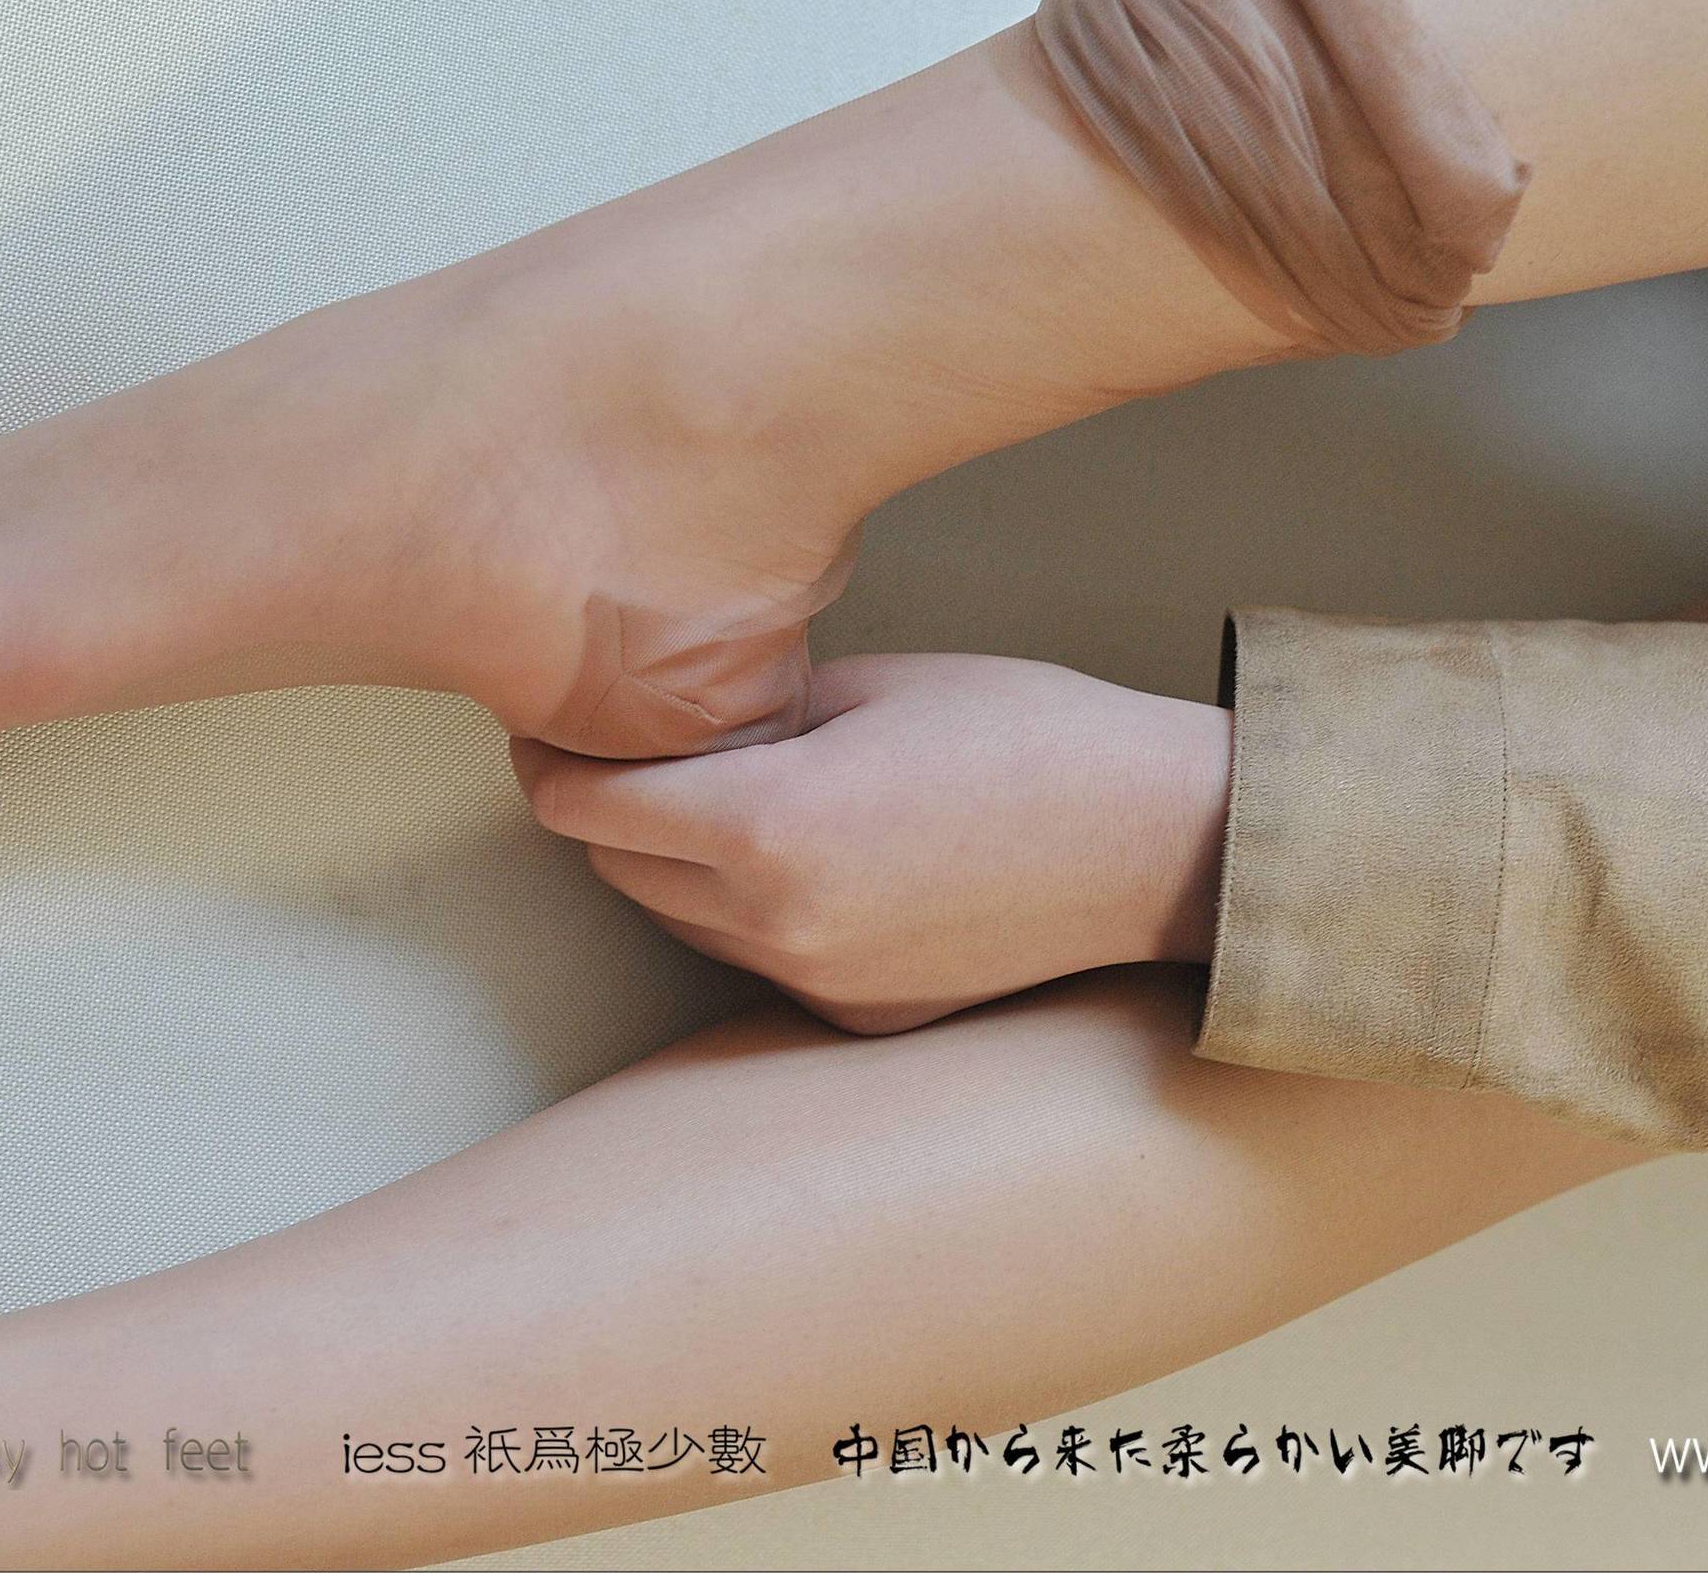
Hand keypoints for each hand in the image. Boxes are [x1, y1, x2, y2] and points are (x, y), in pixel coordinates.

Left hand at [510, 653, 1231, 1033]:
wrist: (1157, 842)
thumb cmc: (1025, 735)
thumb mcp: (874, 687)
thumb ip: (754, 713)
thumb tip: (673, 722)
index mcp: (766, 824)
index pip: (584, 809)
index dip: (551, 766)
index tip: (550, 737)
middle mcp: (776, 924)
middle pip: (618, 871)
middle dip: (611, 811)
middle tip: (635, 753)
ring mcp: (818, 984)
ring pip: (682, 922)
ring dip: (678, 867)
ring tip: (735, 798)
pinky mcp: (859, 1019)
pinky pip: (760, 962)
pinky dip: (755, 913)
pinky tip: (820, 860)